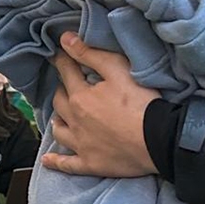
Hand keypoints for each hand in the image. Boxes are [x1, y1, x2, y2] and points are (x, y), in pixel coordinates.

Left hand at [44, 33, 159, 178]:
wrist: (158, 140)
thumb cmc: (140, 102)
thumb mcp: (118, 70)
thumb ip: (90, 54)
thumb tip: (64, 40)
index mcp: (80, 96)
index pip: (65, 73)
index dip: (62, 61)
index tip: (59, 55)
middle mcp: (74, 120)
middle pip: (59, 102)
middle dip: (62, 90)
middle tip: (69, 85)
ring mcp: (80, 144)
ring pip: (59, 130)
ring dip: (58, 121)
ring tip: (61, 116)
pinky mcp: (89, 163)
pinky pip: (66, 164)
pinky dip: (55, 162)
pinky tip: (47, 160)